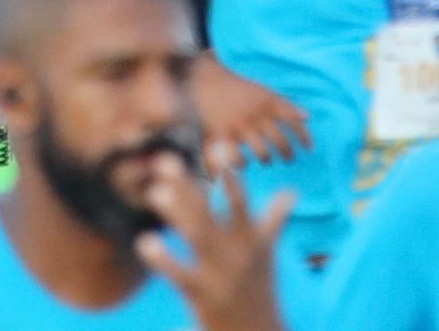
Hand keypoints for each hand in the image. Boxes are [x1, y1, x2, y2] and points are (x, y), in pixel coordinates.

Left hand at [136, 159, 290, 330]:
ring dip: (177, 213)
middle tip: (165, 161)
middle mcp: (237, 251)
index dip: (228, 174)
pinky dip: (162, 258)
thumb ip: (275, 220)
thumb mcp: (268, 252)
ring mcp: (221, 272)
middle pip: (211, 211)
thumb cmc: (258, 288)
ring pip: (197, 235)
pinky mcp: (203, 295)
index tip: (215, 144)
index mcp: (253, 238)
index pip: (240, 199)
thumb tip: (293, 193)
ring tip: (155, 193)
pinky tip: (145, 242)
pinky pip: (180, 273)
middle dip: (189, 186)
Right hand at [191, 55, 310, 166]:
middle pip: (279, 140)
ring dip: (266, 159)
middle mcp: (256, 114)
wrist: (207, 81)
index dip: (303, 136)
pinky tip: (244, 162)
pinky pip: (237, 156)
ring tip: (266, 159)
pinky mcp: (222, 133)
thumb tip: (308, 117)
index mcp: (267, 102)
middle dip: (287, 153)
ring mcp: (239, 125)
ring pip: (262, 152)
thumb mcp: (264, 92)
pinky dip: (242, 163)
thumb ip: (285, 104)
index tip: (309, 148)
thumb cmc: (239, 90)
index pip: (292, 120)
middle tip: (288, 159)